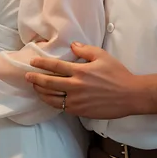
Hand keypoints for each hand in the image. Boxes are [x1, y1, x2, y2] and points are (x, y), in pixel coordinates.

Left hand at [25, 42, 142, 118]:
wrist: (129, 95)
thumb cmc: (117, 74)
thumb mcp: (102, 56)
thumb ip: (85, 50)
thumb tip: (72, 46)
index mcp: (80, 71)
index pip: (55, 66)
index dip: (42, 63)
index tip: (33, 62)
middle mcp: (76, 86)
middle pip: (49, 83)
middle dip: (35, 79)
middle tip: (27, 77)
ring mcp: (77, 100)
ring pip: (52, 98)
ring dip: (41, 92)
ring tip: (35, 88)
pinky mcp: (80, 111)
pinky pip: (62, 107)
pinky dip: (53, 102)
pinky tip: (49, 99)